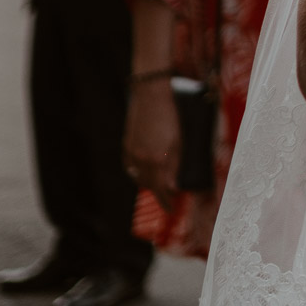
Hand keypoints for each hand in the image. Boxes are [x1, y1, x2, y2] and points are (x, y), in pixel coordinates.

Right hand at [125, 80, 181, 205]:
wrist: (151, 96)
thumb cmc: (172, 115)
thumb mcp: (179, 141)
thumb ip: (175, 164)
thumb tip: (172, 187)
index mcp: (158, 159)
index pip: (160, 190)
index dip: (165, 202)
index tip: (170, 209)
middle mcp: (142, 159)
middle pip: (149, 185)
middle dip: (158, 191)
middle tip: (168, 193)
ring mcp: (132, 153)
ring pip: (138, 177)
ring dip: (149, 182)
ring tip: (158, 182)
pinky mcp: (126, 145)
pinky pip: (130, 167)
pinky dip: (137, 172)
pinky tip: (144, 170)